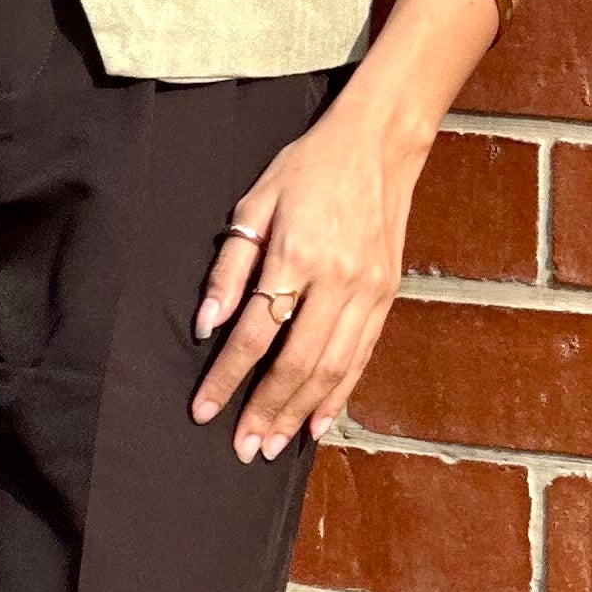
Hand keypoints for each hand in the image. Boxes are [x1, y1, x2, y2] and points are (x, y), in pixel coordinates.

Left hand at [190, 91, 422, 463]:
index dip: (227, 376)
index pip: (256, 332)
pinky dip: (339, 396)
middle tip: (242, 447)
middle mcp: (338, 281)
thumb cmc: (309, 168)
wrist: (380, 144)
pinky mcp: (387, 296)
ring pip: (332, 369)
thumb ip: (230, 267)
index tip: (204, 409)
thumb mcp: (256, 203)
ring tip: (272, 446)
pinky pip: (361, 358)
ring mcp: (368, 292)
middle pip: (297, 363)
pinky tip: (317, 423)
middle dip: (265, 410)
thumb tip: (206, 326)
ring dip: (299, 413)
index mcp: (298, 254)